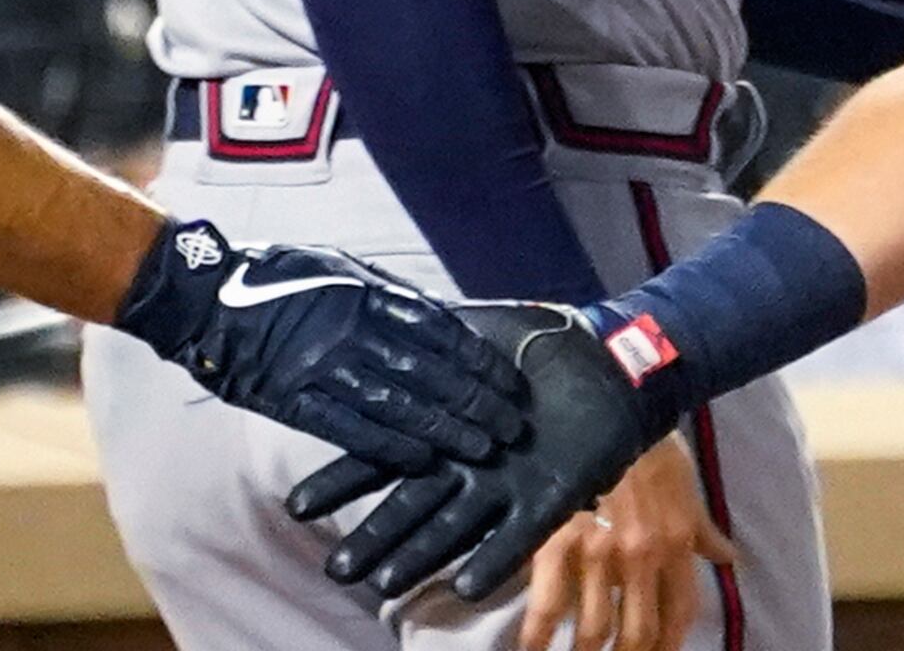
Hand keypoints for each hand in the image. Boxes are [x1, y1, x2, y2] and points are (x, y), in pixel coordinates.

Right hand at [113, 225, 527, 472]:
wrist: (203, 299)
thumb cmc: (275, 276)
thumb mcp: (337, 266)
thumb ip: (385, 290)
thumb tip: (438, 313)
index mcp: (363, 292)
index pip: (438, 328)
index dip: (478, 358)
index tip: (508, 380)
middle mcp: (350, 329)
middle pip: (428, 371)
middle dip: (475, 401)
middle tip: (511, 425)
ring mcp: (321, 367)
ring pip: (398, 404)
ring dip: (445, 430)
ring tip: (481, 450)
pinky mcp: (293, 399)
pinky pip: (349, 429)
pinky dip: (389, 447)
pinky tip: (422, 461)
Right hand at [291, 303, 670, 603]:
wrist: (604, 359)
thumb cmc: (535, 344)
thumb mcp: (472, 330)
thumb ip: (428, 338)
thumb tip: (374, 316)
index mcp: (440, 427)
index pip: (379, 458)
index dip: (341, 483)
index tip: (298, 507)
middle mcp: (464, 467)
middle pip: (408, 508)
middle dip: (374, 538)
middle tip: (336, 571)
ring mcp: (504, 487)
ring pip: (453, 529)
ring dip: (420, 558)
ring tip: (385, 587)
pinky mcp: (548, 499)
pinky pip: (519, 536)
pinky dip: (493, 559)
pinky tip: (464, 587)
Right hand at [517, 435, 737, 650]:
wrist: (604, 403)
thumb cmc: (648, 443)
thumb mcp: (686, 487)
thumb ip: (703, 530)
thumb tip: (728, 557)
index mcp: (675, 543)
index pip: (680, 611)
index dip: (672, 643)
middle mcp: (641, 557)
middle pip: (638, 631)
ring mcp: (598, 553)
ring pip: (594, 627)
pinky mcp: (557, 541)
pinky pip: (547, 604)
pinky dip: (538, 635)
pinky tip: (533, 649)